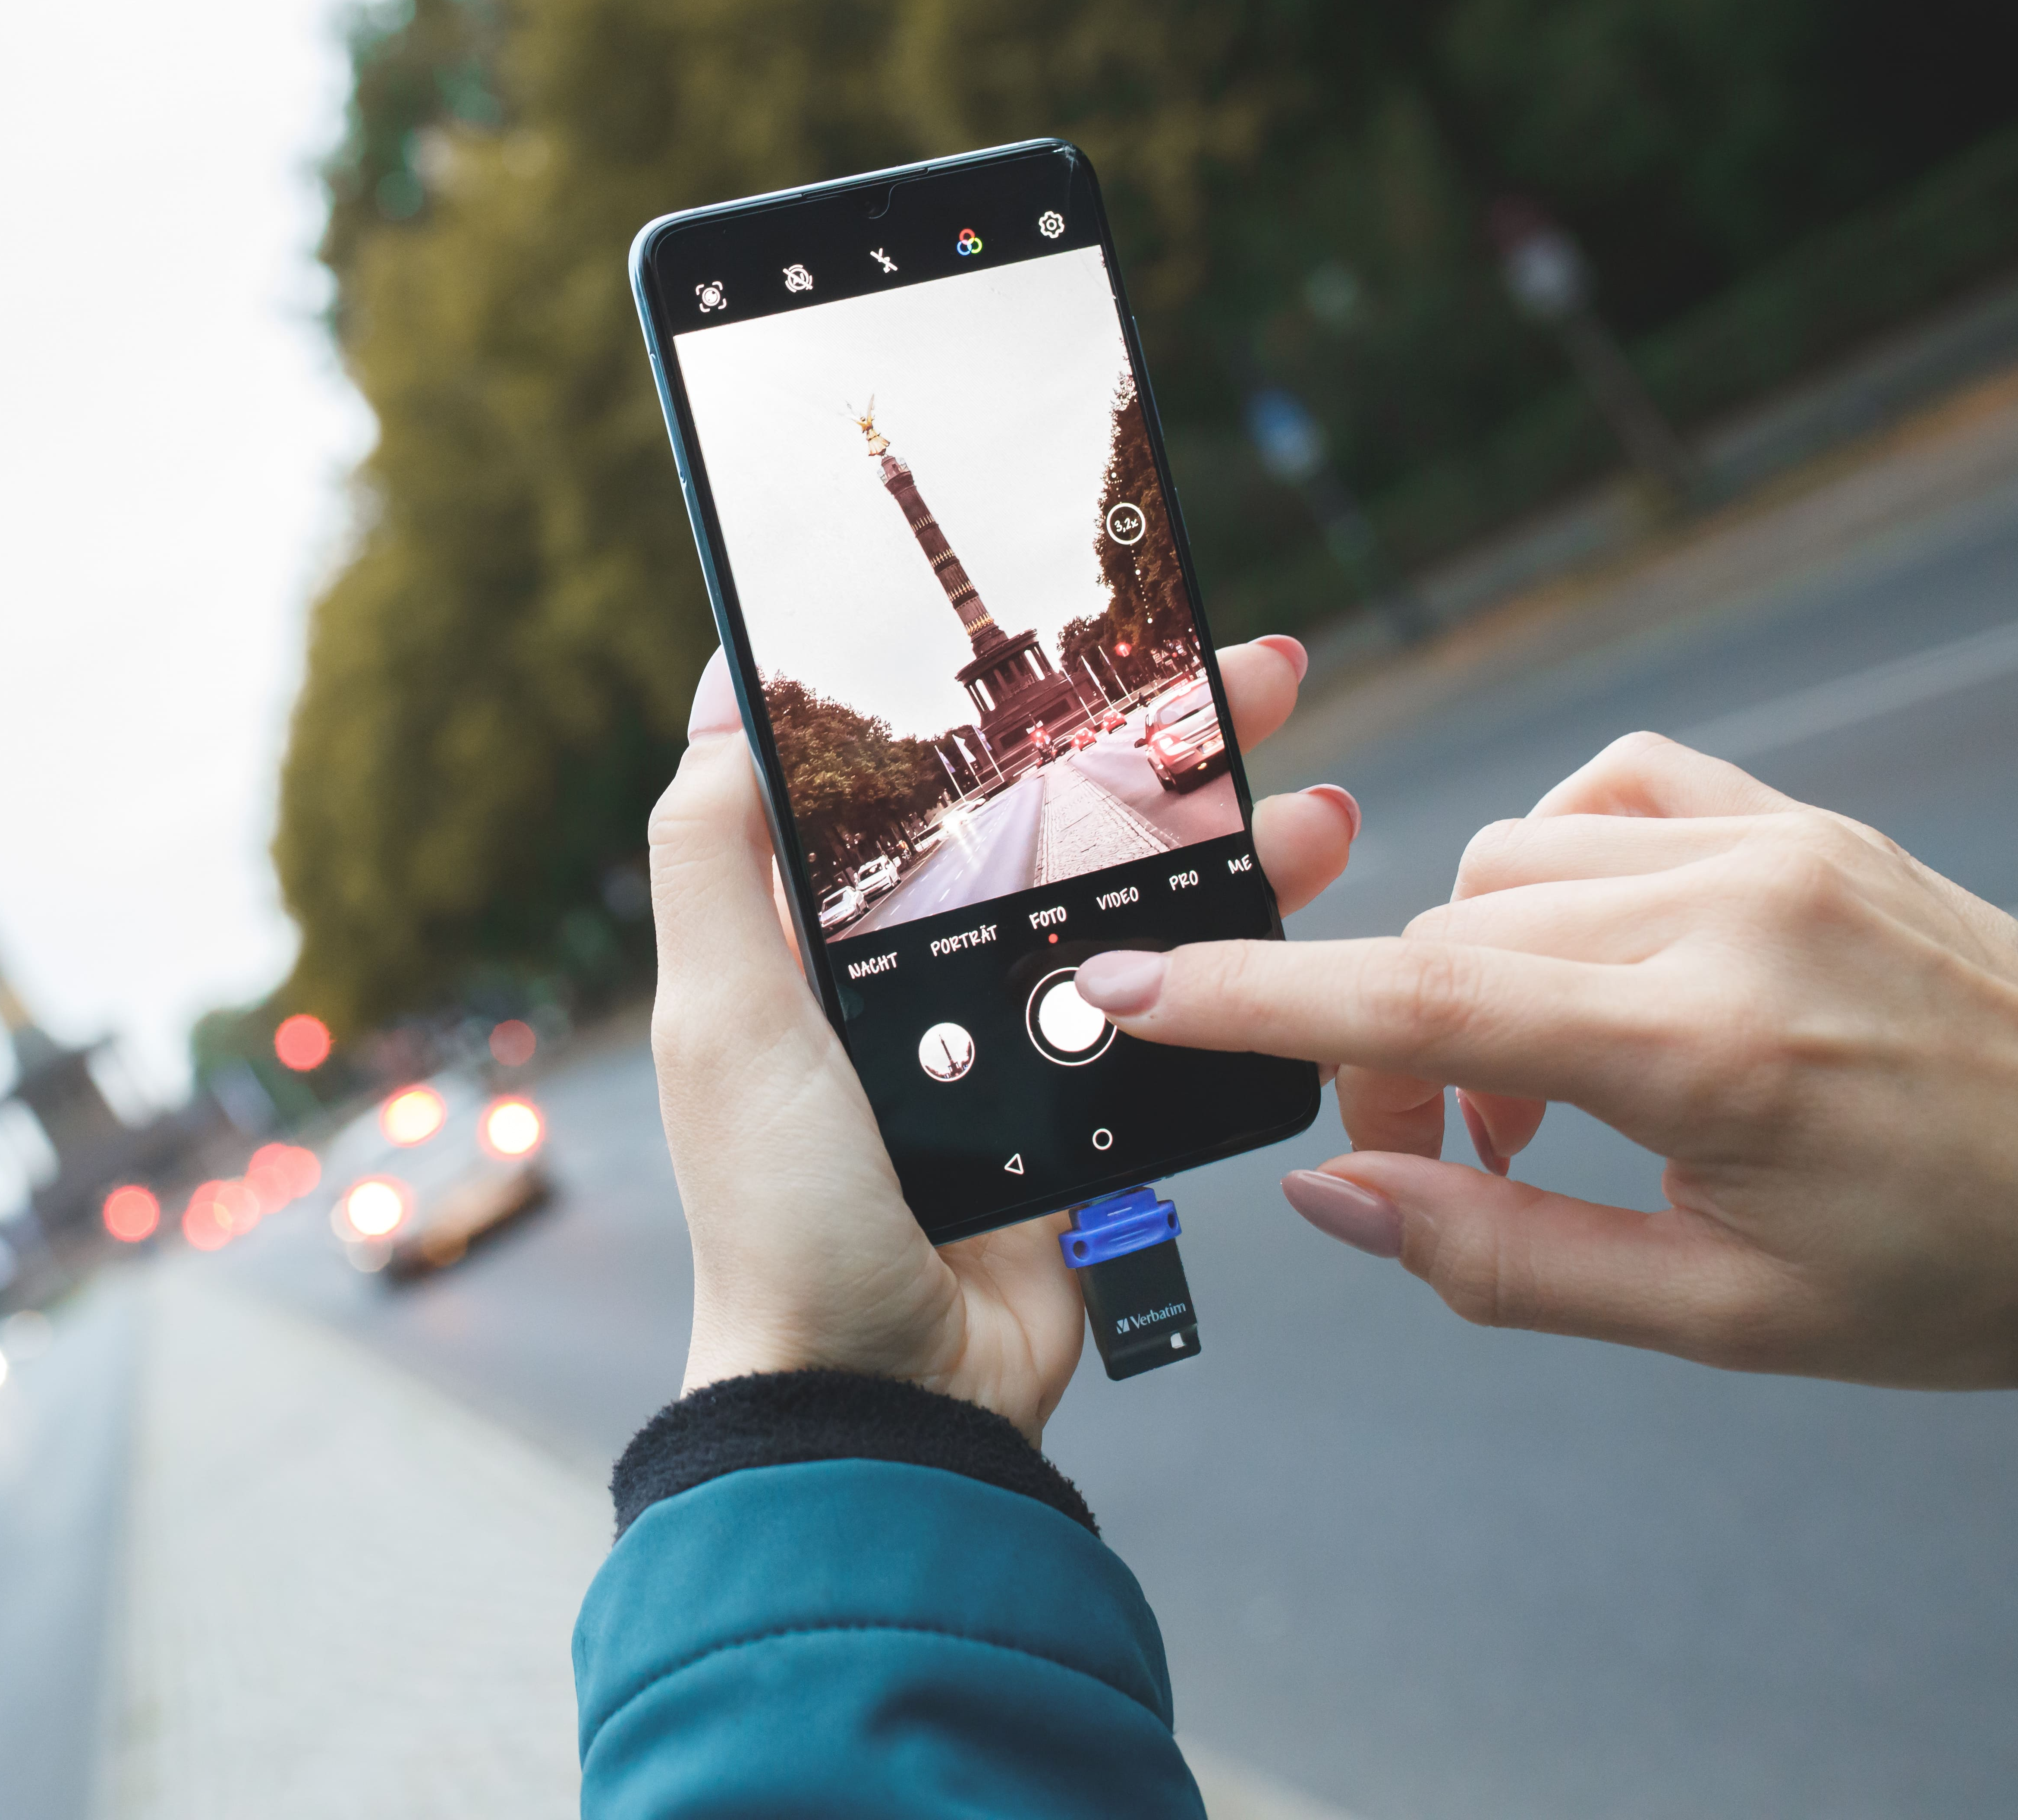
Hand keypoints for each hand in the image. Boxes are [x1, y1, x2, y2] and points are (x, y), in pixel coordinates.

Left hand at [650, 637, 1360, 1443]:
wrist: (888, 1390)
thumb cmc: (784, 1208)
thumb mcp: (719, 1016)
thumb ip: (711, 861)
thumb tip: (715, 702)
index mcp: (830, 941)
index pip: (926, 783)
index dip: (999, 705)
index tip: (1078, 627)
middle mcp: (921, 974)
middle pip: (1053, 822)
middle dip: (1154, 744)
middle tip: (1246, 672)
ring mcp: (1012, 1039)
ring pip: (1135, 901)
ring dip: (1227, 837)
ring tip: (1306, 792)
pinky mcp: (1090, 1108)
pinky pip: (1178, 1008)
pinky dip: (1245, 952)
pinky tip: (1301, 892)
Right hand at [1077, 732, 2017, 1388]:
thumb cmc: (1942, 1264)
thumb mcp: (1722, 1316)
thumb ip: (1503, 1257)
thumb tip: (1334, 1190)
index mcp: (1710, 1052)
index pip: (1423, 1000)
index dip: (1251, 997)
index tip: (1125, 988)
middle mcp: (1730, 916)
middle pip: (1451, 941)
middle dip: (1398, 1050)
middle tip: (1447, 1150)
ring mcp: (1768, 847)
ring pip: (1507, 870)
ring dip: (1477, 975)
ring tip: (1542, 1082)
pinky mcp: (1796, 817)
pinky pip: (1605, 795)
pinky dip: (1553, 868)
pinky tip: (1590, 955)